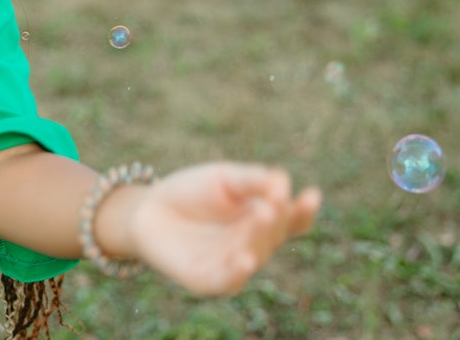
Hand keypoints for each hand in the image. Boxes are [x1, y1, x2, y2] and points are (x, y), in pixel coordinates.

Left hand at [109, 162, 321, 296]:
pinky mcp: (205, 279)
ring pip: (253, 255)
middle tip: (272, 203)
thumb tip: (283, 183)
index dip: (304, 211)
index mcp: (264, 222)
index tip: (311, 195)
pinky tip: (245, 260)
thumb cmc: (193, 191)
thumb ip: (253, 181)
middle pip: (273, 236)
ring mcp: (231, 265)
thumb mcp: (224, 178)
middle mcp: (253, 246)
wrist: (148, 207)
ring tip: (263, 217)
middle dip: (275, 220)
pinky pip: (225, 281)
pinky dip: (237, 273)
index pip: (293, 221)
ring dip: (258, 239)